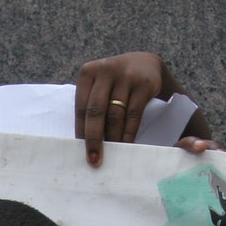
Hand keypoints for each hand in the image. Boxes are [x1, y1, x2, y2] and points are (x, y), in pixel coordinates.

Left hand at [75, 51, 193, 166]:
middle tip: (94, 160)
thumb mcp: (100, 86)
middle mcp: (105, 71)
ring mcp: (126, 76)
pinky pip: (133, 116)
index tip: (79, 153)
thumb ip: (91, 106)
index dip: (81, 132)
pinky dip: (128, 134)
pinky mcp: (144, 85)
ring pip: (115, 115)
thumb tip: (85, 143)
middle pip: (96, 111)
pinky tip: (125, 146)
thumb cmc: (116, 82)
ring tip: (111, 156)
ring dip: (112, 139)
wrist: (146, 64)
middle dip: (94, 139)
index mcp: (88, 73)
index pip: (81, 107)